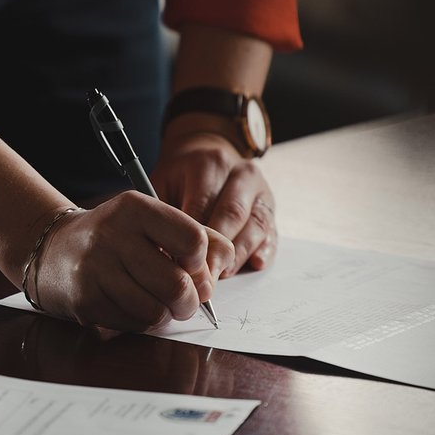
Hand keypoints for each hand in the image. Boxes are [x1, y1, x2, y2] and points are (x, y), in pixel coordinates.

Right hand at [17, 191, 233, 330]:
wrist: (54, 249)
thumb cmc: (116, 237)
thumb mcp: (152, 221)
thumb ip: (196, 235)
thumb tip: (224, 263)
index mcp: (136, 208)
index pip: (193, 240)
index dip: (201, 262)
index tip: (192, 266)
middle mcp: (113, 235)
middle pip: (178, 285)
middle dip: (190, 301)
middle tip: (185, 300)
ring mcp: (95, 269)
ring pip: (157, 311)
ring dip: (166, 315)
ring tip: (158, 302)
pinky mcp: (85, 300)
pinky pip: (134, 324)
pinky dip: (143, 322)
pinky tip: (133, 306)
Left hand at [152, 131, 277, 276]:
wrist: (208, 156)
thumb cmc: (180, 179)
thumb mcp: (162, 184)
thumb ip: (163, 215)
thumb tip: (162, 254)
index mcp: (211, 164)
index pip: (203, 205)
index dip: (192, 239)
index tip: (180, 265)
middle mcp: (242, 174)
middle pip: (233, 215)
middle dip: (217, 251)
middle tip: (203, 278)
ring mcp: (261, 191)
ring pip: (256, 226)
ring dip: (239, 255)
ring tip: (221, 276)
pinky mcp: (271, 209)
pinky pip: (272, 233)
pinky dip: (265, 251)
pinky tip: (254, 264)